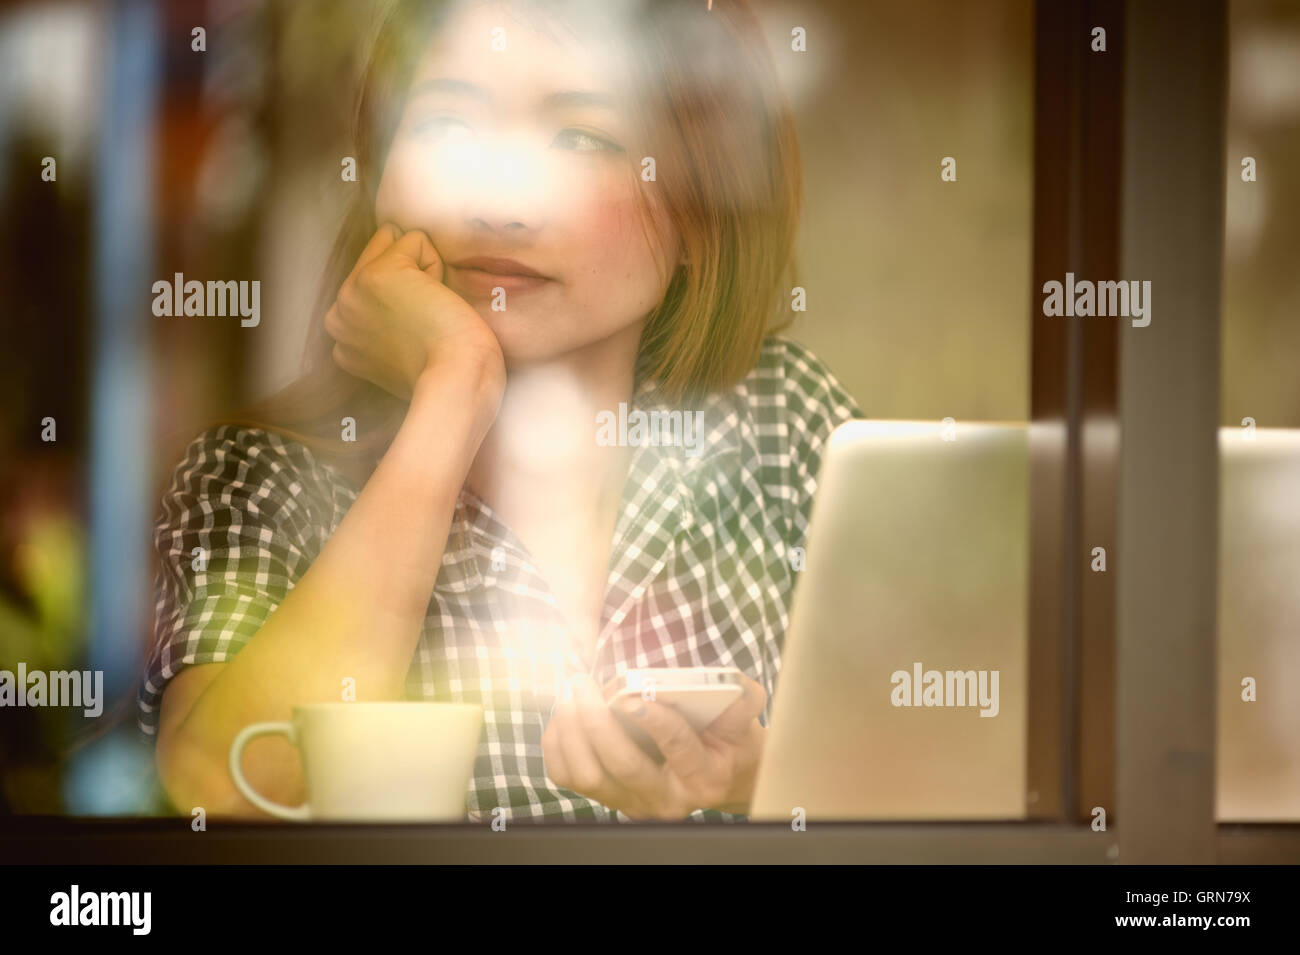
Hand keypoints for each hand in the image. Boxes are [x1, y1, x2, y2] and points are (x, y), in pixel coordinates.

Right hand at [324, 223, 504, 401]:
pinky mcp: (378, 274)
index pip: (367, 288)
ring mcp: (353, 292)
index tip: (416, 335)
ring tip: (431, 311)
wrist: (455, 380)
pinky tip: (437, 298)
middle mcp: (338, 315)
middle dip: (409, 280)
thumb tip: (397, 296)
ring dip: (422, 271)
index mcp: (342, 341)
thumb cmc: (445, 374)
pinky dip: (435, 264)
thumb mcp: (399, 357)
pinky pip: (415, 240)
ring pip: (393, 246)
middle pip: (375, 260)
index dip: (403, 301)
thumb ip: (384, 330)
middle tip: (426, 323)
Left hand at [541, 672, 767, 819]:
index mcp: (704, 779)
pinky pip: (569, 775)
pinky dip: (559, 743)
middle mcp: (666, 799)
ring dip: (572, 730)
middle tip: (583, 683)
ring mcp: (633, 803)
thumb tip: (732, 683)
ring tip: (571, 692)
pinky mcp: (609, 798)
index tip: (633, 694)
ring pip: (588, 775)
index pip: (677, 749)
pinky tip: (565, 713)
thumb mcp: (744, 720)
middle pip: (622, 766)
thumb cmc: (728, 739)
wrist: (719, 774)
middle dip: (597, 721)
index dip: (655, 720)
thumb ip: (744, 700)